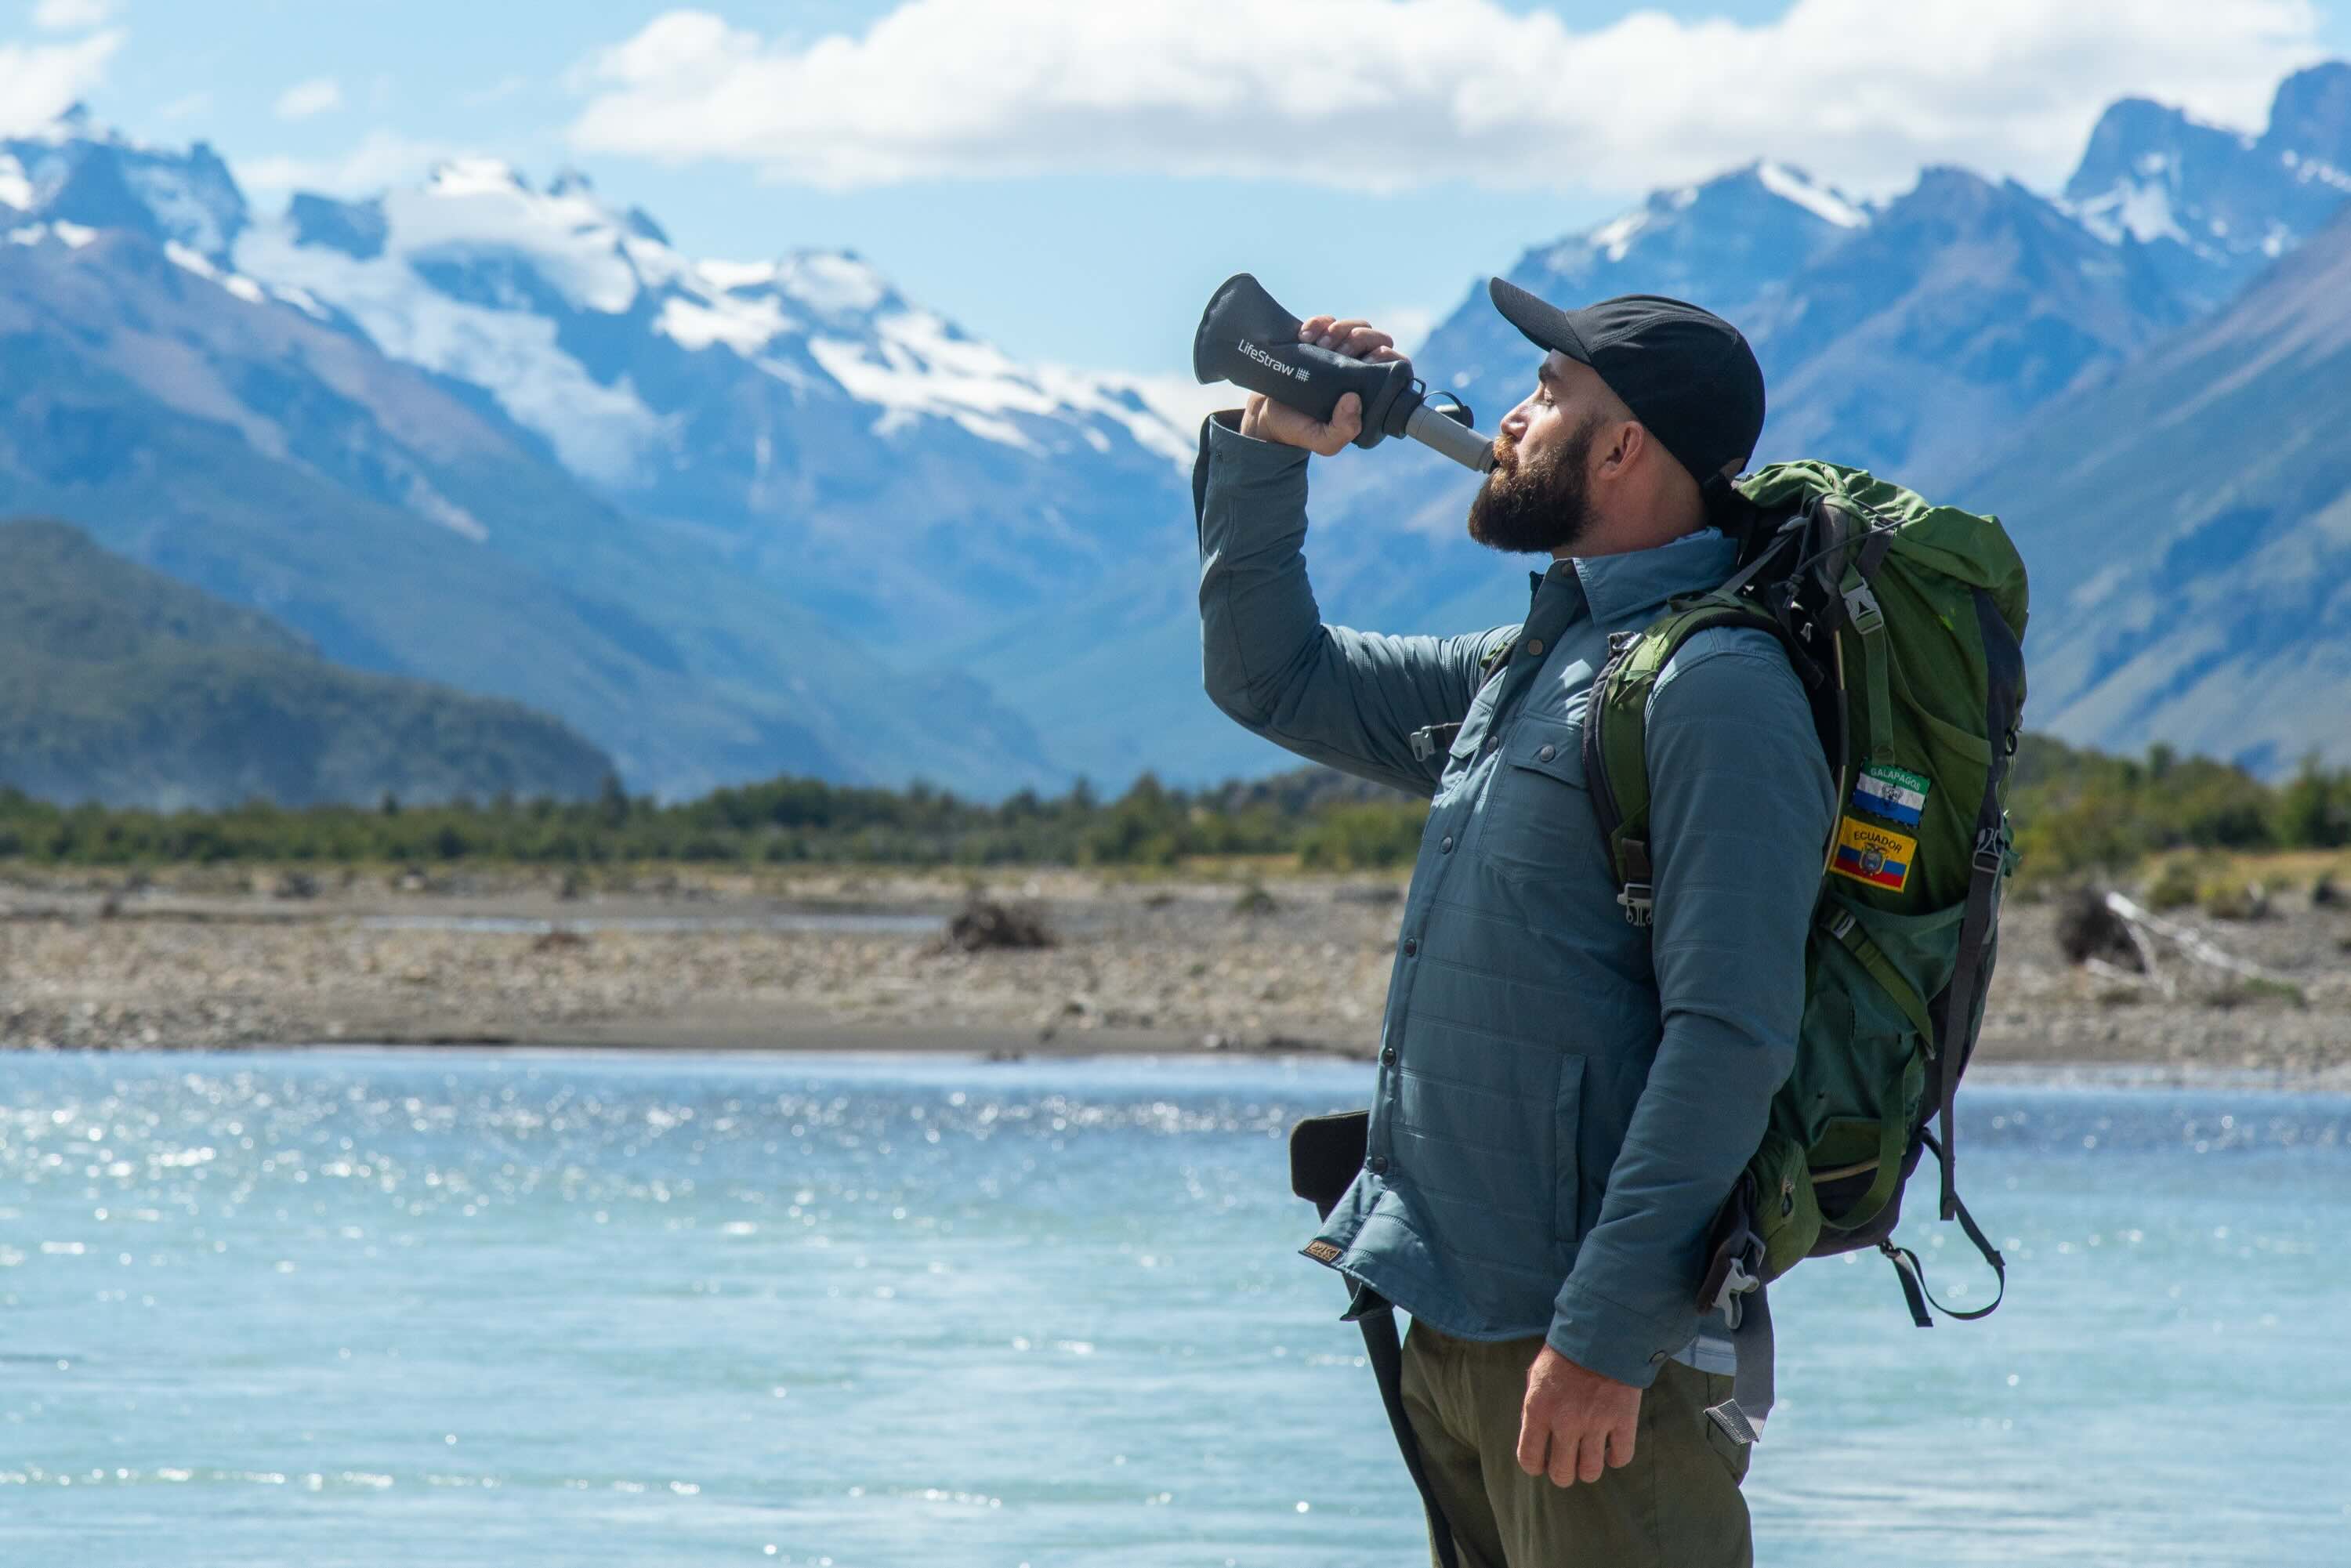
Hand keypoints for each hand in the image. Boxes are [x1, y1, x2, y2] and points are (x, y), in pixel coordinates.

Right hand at [1238, 315, 1404, 455]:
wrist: (1266, 416)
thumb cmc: (1300, 430)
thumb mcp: (1324, 442)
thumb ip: (1344, 430)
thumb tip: (1354, 398)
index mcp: (1369, 392)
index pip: (1394, 365)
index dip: (1389, 357)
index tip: (1369, 360)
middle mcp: (1358, 369)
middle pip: (1377, 339)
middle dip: (1363, 338)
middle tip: (1342, 350)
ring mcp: (1338, 352)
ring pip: (1356, 326)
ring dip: (1342, 329)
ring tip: (1321, 344)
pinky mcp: (1317, 340)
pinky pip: (1326, 321)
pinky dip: (1318, 323)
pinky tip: (1304, 336)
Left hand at [1516, 1345, 1640, 1487]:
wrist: (1601, 1332)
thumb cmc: (1564, 1354)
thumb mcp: (1536, 1377)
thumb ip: (1535, 1409)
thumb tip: (1537, 1437)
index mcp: (1538, 1410)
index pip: (1529, 1459)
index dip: (1535, 1466)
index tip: (1541, 1463)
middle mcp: (1565, 1421)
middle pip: (1562, 1473)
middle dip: (1563, 1474)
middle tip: (1567, 1464)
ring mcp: (1595, 1423)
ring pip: (1590, 1472)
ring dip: (1588, 1470)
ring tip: (1588, 1458)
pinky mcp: (1623, 1420)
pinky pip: (1621, 1457)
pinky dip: (1616, 1458)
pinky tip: (1611, 1449)